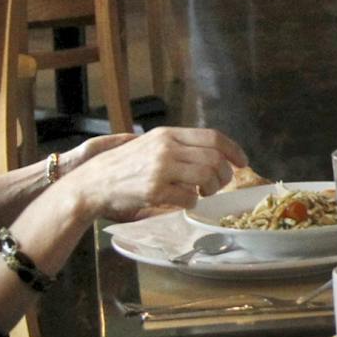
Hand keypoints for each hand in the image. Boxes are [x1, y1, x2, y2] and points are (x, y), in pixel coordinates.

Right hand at [68, 127, 248, 219]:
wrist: (94, 182)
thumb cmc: (125, 165)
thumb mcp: (152, 144)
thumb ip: (180, 145)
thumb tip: (215, 154)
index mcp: (168, 133)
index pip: (213, 137)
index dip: (233, 150)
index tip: (243, 162)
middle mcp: (167, 148)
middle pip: (214, 159)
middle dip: (224, 175)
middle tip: (219, 185)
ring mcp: (161, 169)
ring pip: (206, 177)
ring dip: (211, 189)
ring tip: (203, 193)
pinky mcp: (154, 190)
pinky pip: (189, 198)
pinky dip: (193, 202)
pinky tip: (184, 201)